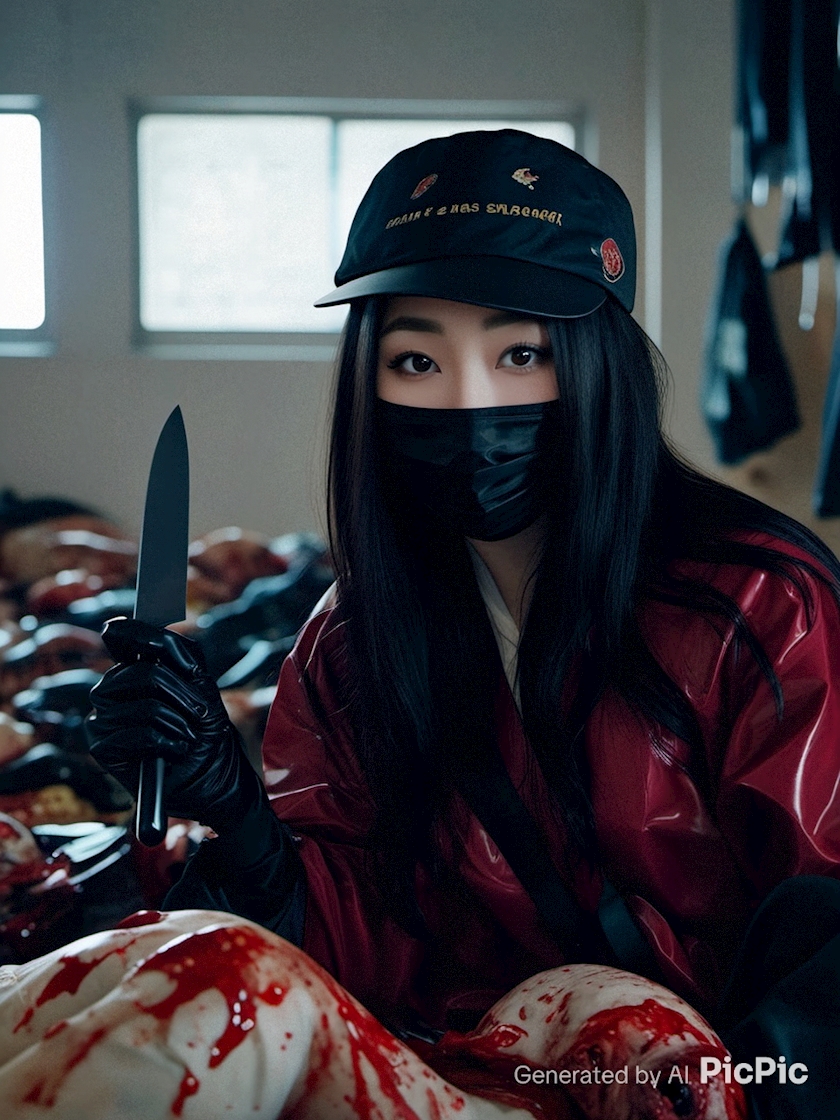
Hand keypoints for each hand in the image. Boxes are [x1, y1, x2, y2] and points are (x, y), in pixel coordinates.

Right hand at [86, 616, 262, 835]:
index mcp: (134, 667)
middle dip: (180, 692)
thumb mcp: (202, 685)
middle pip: (141, 672)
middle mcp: (112, 689)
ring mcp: (103, 717)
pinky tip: (176, 751)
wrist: (211, 779)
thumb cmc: (205, 730)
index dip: (136, 629)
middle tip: (200, 713)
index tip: (150, 623)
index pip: (123, 634)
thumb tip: (157, 634)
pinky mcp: (101, 746)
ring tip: (188, 735)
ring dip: (176, 722)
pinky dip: (166, 743)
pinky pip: (135, 733)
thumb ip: (182, 654)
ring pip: (142, 705)